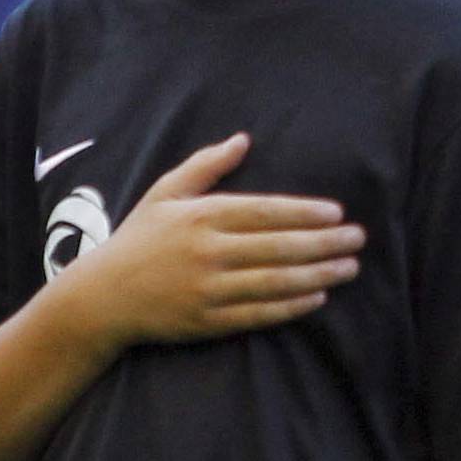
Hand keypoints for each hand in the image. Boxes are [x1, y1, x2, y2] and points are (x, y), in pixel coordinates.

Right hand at [76, 136, 363, 348]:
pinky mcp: (207, 321)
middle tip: (358, 239)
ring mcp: (208, 289)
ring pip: (274, 282)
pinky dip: (290, 307)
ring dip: (317, 275)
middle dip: (324, 243)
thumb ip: (206, 165)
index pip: (265, 212)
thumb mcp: (166, 192)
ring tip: (349, 268)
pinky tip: (317, 298)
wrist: (103, 297)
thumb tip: (243, 139)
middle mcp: (208, 252)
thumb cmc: (139, 238)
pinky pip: (257, 314)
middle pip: (278, 247)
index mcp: (202, 216)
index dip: (304, 213)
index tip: (337, 213)